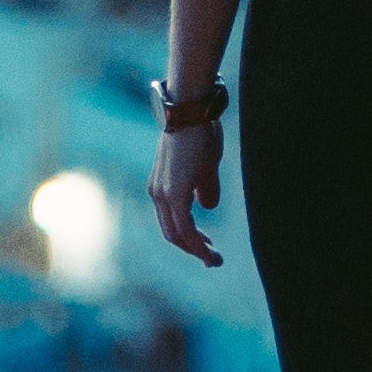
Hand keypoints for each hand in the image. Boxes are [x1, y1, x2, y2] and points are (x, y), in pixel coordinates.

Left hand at [146, 114, 226, 265]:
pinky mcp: (174, 194)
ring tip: (214, 260)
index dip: (188, 237)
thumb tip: (208, 206)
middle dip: (192, 248)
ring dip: (196, 250)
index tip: (206, 245)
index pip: (171, 221)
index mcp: (162, 186)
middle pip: (171, 233)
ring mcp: (163, 194)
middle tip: (211, 259)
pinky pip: (185, 229)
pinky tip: (209, 253)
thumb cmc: (199, 131)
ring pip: (177, 235)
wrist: (190, 111)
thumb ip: (204, 186)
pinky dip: (197, 244)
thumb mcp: (204, 164)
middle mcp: (158, 193)